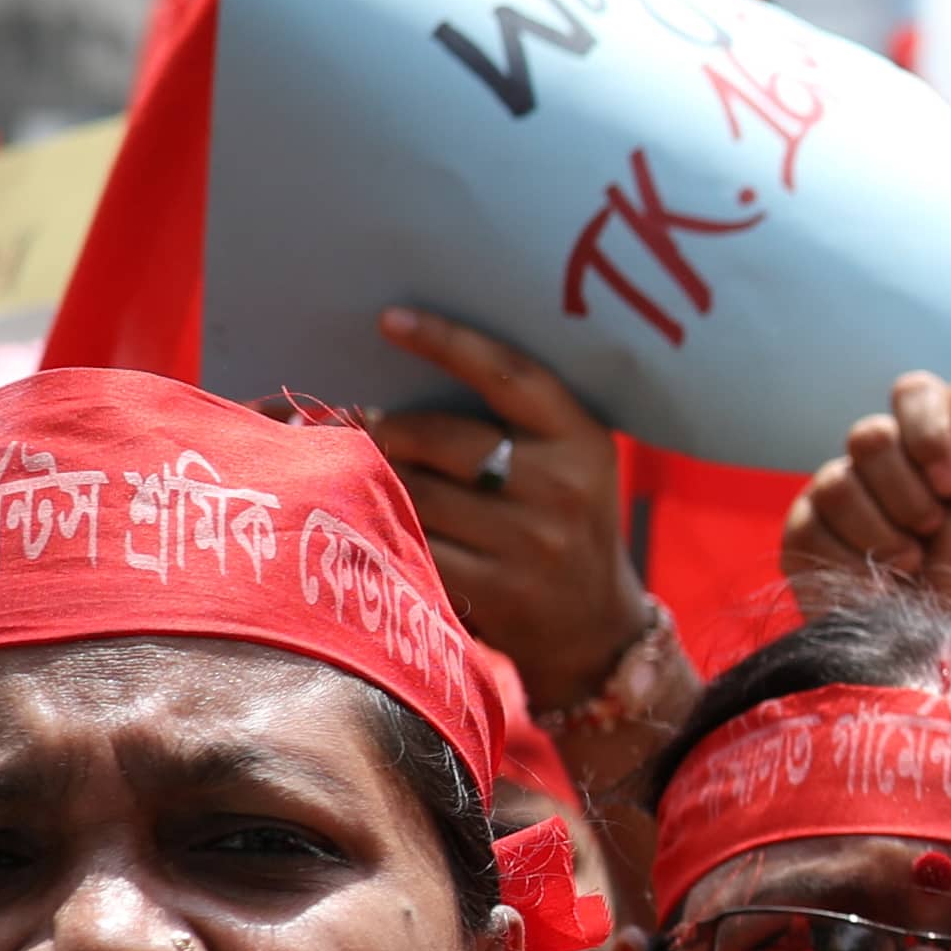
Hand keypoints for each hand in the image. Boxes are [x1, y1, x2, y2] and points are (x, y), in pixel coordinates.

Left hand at [366, 309, 654, 712]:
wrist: (597, 630)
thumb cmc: (565, 525)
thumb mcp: (568, 464)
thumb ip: (512, 424)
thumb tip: (405, 378)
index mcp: (583, 439)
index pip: (509, 375)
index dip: (448, 343)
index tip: (391, 320)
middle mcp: (562, 488)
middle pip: (444, 440)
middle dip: (388, 430)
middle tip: (354, 422)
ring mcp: (532, 545)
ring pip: (422, 495)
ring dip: (378, 481)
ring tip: (355, 471)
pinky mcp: (500, 593)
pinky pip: (419, 548)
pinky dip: (385, 531)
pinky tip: (368, 523)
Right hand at [785, 367, 950, 626]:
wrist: (938, 662)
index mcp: (929, 451)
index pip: (913, 392)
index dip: (928, 428)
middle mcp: (877, 467)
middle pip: (871, 434)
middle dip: (908, 490)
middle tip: (931, 532)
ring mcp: (835, 499)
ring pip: (838, 478)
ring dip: (883, 528)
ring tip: (908, 565)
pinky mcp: (803, 538)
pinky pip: (812, 522)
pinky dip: (852, 555)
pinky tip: (875, 581)